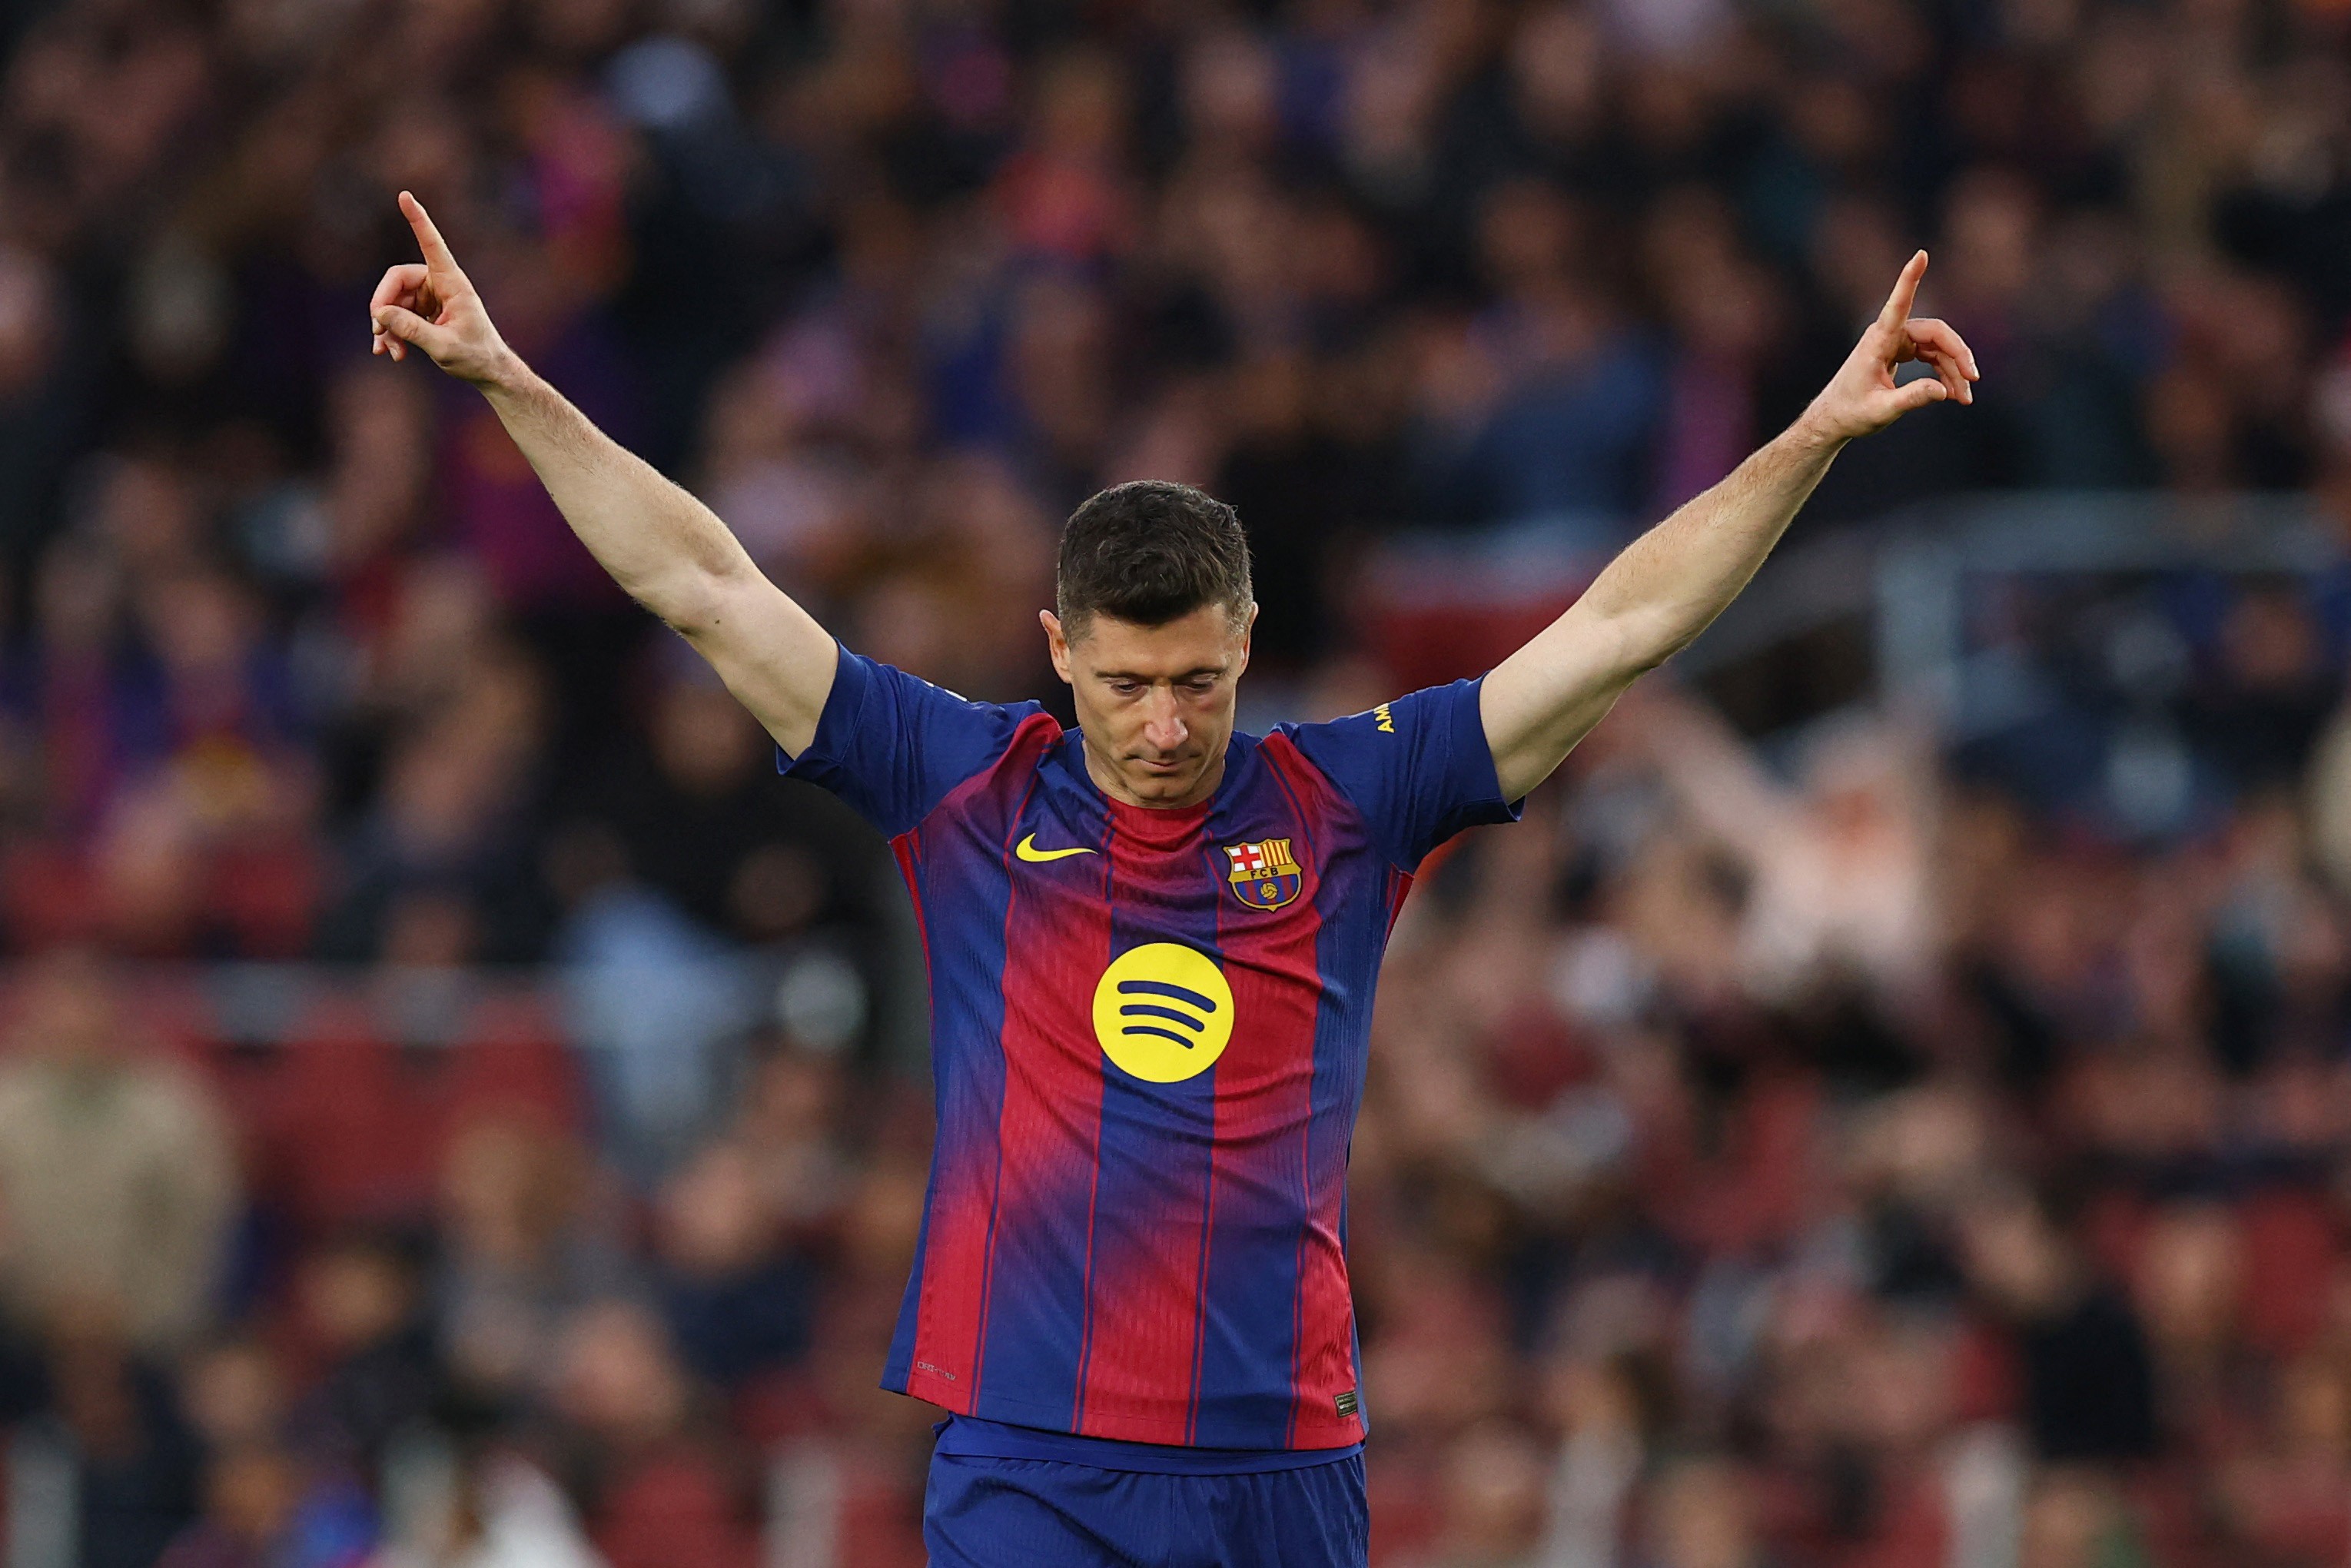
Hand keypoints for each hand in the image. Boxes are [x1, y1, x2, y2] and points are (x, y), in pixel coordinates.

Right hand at [369, 191, 515, 386]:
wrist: (488, 371)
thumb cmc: (476, 357)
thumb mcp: (443, 347)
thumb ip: (412, 330)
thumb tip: (381, 313)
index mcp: (453, 283)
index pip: (432, 245)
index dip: (418, 220)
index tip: (405, 195)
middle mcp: (440, 284)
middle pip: (396, 280)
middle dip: (383, 306)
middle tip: (378, 332)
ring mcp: (430, 296)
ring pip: (393, 300)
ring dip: (386, 326)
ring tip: (389, 351)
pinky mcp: (424, 310)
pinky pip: (397, 314)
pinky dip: (392, 332)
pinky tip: (391, 352)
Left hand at [1800, 250, 1978, 442]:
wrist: (1834, 418)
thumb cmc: (1851, 413)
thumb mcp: (1881, 411)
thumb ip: (1911, 399)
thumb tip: (1945, 391)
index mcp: (1878, 341)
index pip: (1898, 305)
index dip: (1909, 279)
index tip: (1920, 254)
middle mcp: (1889, 334)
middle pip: (1936, 334)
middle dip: (1958, 356)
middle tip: (1973, 382)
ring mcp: (1897, 341)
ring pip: (1938, 346)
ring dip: (1955, 369)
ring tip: (1965, 398)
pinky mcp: (1902, 350)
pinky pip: (1933, 355)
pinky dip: (1946, 373)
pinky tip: (1954, 393)